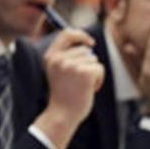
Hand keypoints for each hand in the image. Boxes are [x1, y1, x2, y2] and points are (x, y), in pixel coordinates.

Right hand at [36, 30, 104, 148]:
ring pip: (94, 60)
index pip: (66, 34)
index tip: (90, 42)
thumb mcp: (58, 72)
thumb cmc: (63, 95)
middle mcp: (59, 58)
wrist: (63, 114)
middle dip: (88, 64)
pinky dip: (99, 80)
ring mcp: (71, 65)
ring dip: (93, 73)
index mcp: (50, 56)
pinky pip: (100, 69)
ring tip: (82, 86)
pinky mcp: (85, 72)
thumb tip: (88, 47)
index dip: (81, 35)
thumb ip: (67, 57)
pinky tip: (89, 90)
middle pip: (85, 50)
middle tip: (79, 82)